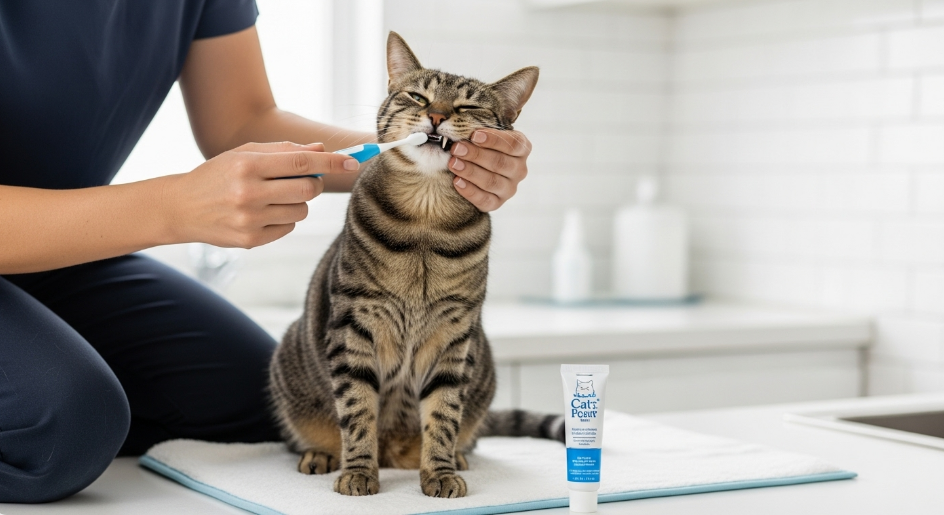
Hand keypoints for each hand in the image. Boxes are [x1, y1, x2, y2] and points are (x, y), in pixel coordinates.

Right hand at [163, 141, 357, 247]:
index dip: (331, 162)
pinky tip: (262, 213)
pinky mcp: (250, 241)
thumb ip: (283, 151)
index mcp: (247, 165)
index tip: (353, 162)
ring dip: (296, 202)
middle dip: (313, 183)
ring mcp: (249, 220)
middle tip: (300, 179)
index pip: (301, 162)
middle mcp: (248, 193)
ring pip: (301, 211)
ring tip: (273, 197)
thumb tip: (321, 150)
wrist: (180, 208)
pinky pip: (288, 228)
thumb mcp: (244, 154)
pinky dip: (283, 220)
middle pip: (307, 189)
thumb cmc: (218, 175)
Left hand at [448, 129, 530, 211]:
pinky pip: (485, 200)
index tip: (474, 135)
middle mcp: (520, 170)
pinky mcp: (497, 203)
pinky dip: (470, 191)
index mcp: (522, 149)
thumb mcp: (485, 134)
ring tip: (453, 163)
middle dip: (476, 155)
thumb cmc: (482, 146)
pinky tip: (456, 181)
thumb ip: (479, 129)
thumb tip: (461, 122)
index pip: (514, 144)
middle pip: (500, 163)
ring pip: (492, 182)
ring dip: (471, 172)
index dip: (494, 140)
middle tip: (457, 148)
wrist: (478, 169)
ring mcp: (510, 188)